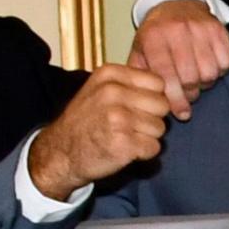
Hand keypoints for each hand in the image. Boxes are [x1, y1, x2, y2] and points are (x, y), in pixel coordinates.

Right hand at [28, 64, 181, 199]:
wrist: (61, 152)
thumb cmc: (86, 122)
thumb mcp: (99, 89)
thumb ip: (130, 84)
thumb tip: (167, 86)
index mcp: (110, 75)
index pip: (158, 82)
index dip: (152, 98)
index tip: (135, 107)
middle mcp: (113, 93)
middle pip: (163, 105)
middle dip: (152, 118)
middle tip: (130, 126)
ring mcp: (118, 118)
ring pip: (160, 128)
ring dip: (147, 137)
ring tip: (124, 137)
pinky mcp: (123, 143)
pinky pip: (154, 148)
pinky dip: (143, 153)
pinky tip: (124, 149)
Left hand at [126, 0, 228, 95]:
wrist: (177, 5)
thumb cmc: (157, 36)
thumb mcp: (141, 52)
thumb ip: (141, 77)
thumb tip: (148, 103)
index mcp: (153, 37)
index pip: (166, 75)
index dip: (175, 99)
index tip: (182, 114)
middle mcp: (176, 29)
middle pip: (191, 78)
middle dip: (191, 92)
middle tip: (187, 91)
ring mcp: (199, 27)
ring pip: (210, 72)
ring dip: (205, 82)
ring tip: (197, 77)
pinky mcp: (218, 28)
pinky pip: (226, 62)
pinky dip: (220, 69)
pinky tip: (209, 64)